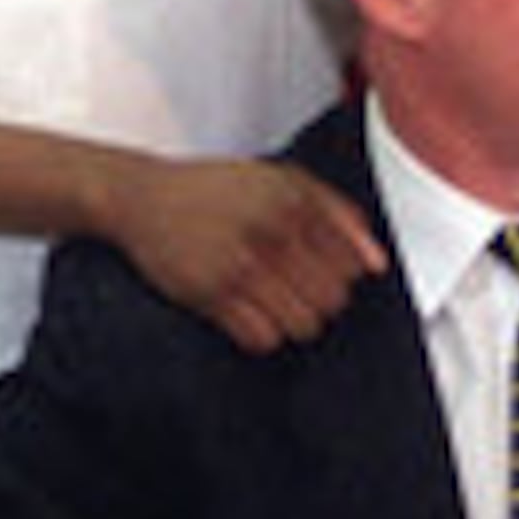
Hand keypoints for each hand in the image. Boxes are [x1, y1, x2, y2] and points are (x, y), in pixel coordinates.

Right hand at [97, 155, 387, 350]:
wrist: (141, 197)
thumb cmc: (217, 189)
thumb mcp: (281, 179)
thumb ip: (336, 212)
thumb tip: (376, 264)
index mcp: (294, 200)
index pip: (351, 264)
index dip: (343, 275)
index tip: (320, 269)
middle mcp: (270, 231)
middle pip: (332, 300)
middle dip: (321, 301)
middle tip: (295, 287)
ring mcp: (239, 265)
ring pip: (304, 325)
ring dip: (296, 322)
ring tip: (275, 302)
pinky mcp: (210, 295)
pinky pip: (264, 339)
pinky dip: (264, 334)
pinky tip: (250, 313)